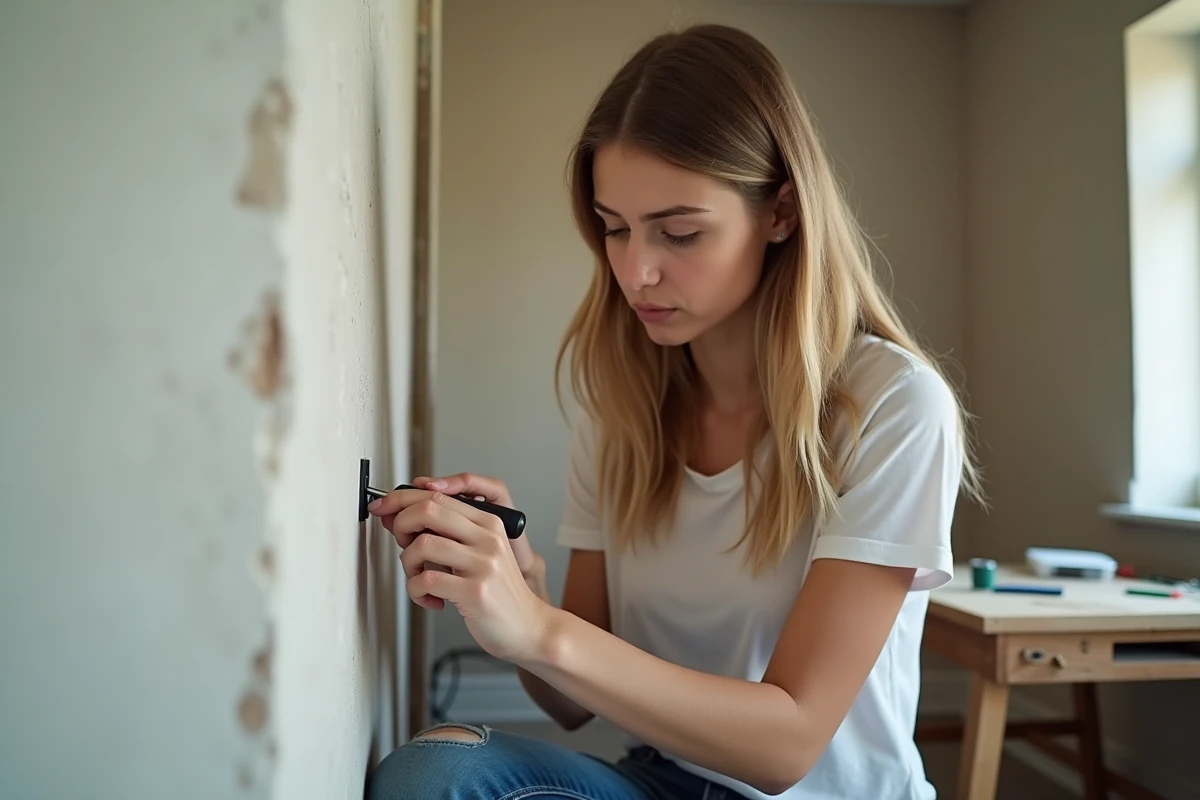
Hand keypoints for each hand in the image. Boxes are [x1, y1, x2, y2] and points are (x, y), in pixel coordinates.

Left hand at [368, 486, 550, 662]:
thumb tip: (399, 517)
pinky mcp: (475, 592)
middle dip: (401, 524)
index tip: (383, 506)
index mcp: (488, 523)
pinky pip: (426, 581)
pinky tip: (430, 599)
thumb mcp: (479, 554)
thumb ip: (447, 535)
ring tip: (419, 578)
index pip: (438, 496)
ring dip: (408, 564)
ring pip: (422, 545)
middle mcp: (488, 538)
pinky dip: (417, 591)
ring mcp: (483, 564)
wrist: (529, 627)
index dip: (401, 499)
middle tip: (402, 544)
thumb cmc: (499, 593)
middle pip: (428, 510)